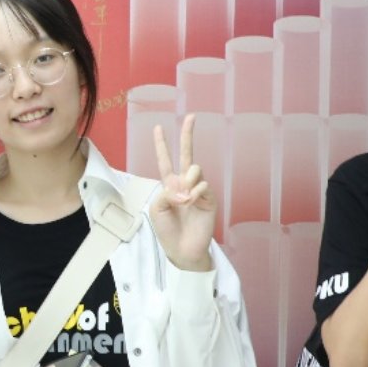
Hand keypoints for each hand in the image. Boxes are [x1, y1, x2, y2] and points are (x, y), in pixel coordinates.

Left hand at [147, 114, 216, 271]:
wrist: (182, 249)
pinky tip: (192, 202)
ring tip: (184, 198)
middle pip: (187, 154)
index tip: (158, 127)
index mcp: (169, 185)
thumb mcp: (157, 209)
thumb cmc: (167, 230)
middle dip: (188, 134)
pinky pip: (203, 184)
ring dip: (187, 180)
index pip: (165, 160)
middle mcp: (185, 184)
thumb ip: (167, 192)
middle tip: (191, 116)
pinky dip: (195, 192)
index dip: (162, 144)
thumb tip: (185, 185)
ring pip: (194, 168)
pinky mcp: (209, 198)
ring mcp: (199, 189)